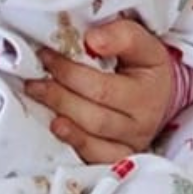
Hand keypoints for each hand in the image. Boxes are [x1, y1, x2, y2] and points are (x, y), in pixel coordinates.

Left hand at [24, 16, 174, 165]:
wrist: (158, 93)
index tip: (46, 55)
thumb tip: (92, 40)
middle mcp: (142, 123)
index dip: (70, 72)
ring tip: (38, 96)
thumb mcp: (142, 42)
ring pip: (92, 139)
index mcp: (148, 92)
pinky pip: (95, 158)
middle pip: (95, 117)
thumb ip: (121, 35)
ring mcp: (131, 144)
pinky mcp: (119, 157)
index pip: (103, 88)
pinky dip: (74, 144)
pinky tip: (56, 127)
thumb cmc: (142, 65)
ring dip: (61, 117)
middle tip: (34, 80)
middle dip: (59, 96)